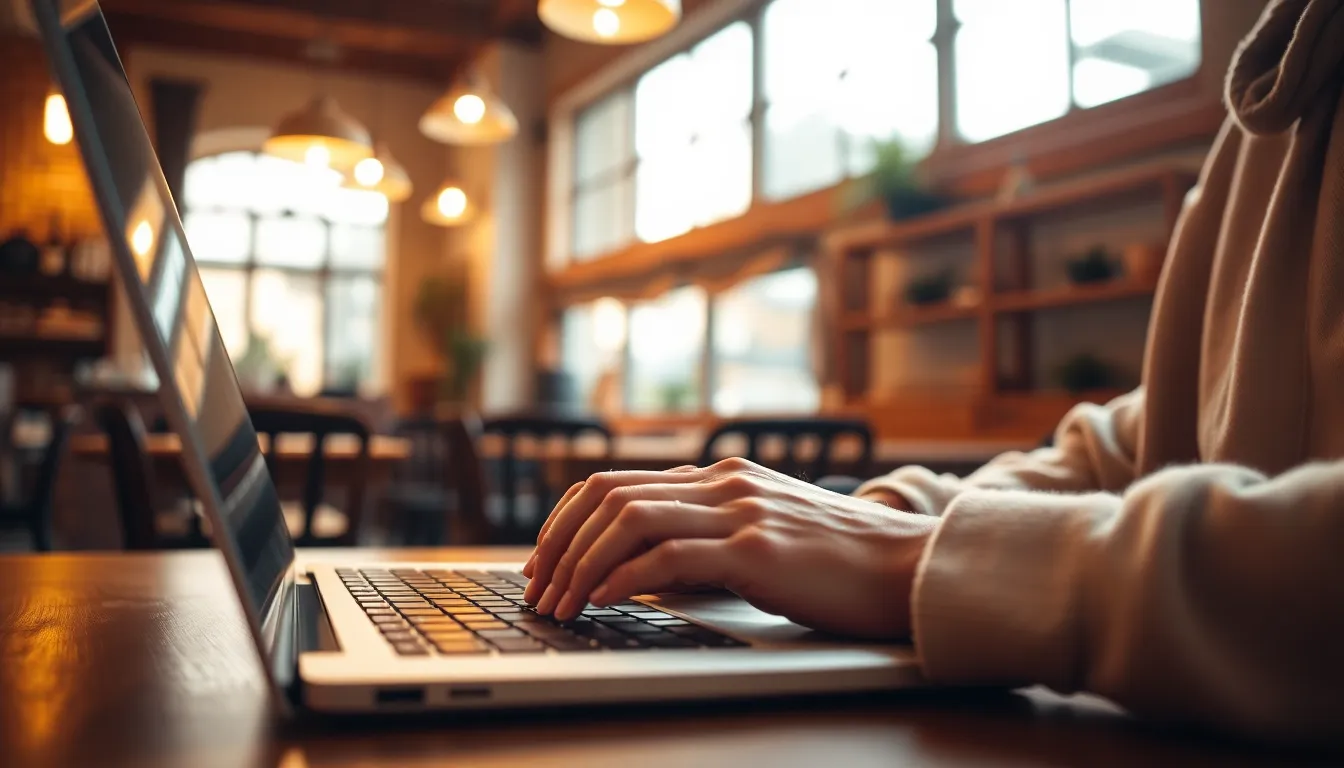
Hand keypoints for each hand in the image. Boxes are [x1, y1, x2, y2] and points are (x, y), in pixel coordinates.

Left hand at [521, 458, 939, 638]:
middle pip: (607, 495)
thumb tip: (639, 574)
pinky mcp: (757, 550)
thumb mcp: (765, 537)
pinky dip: (621, 579)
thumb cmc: (840, 564)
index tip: (543, 560)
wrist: (912, 568)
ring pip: (627, 520)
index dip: (565, 520)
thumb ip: (708, 540)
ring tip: (558, 604)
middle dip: (557, 543)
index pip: (614, 483)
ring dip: (579, 565)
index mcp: (721, 476)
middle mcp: (724, 483)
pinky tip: (600, 602)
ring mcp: (740, 512)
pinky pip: (667, 557)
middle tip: (536, 587)